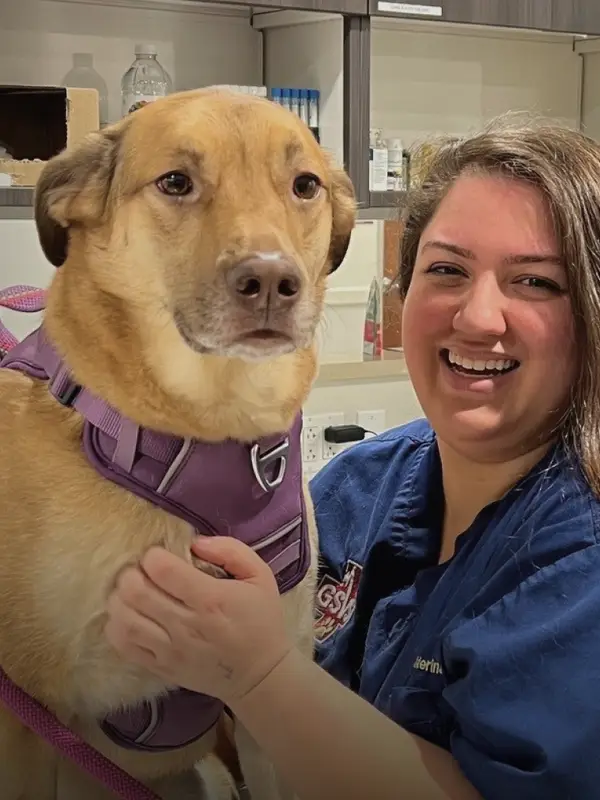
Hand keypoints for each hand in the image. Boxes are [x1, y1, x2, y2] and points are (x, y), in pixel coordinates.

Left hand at [104, 537, 294, 704]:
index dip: (153, 556)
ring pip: (124, 619)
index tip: (160, 555)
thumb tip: (195, 542)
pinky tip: (128, 615)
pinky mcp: (160, 667)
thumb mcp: (260, 576)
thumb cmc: (261, 620)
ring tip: (131, 592)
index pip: (162, 570)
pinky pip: (124, 646)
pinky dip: (116, 626)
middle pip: (136, 592)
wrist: (260, 674)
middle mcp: (186, 624)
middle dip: (131, 573)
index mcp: (210, 599)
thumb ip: (230, 550)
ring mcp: (170, 649)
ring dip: (120, 598)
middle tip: (141, 572)